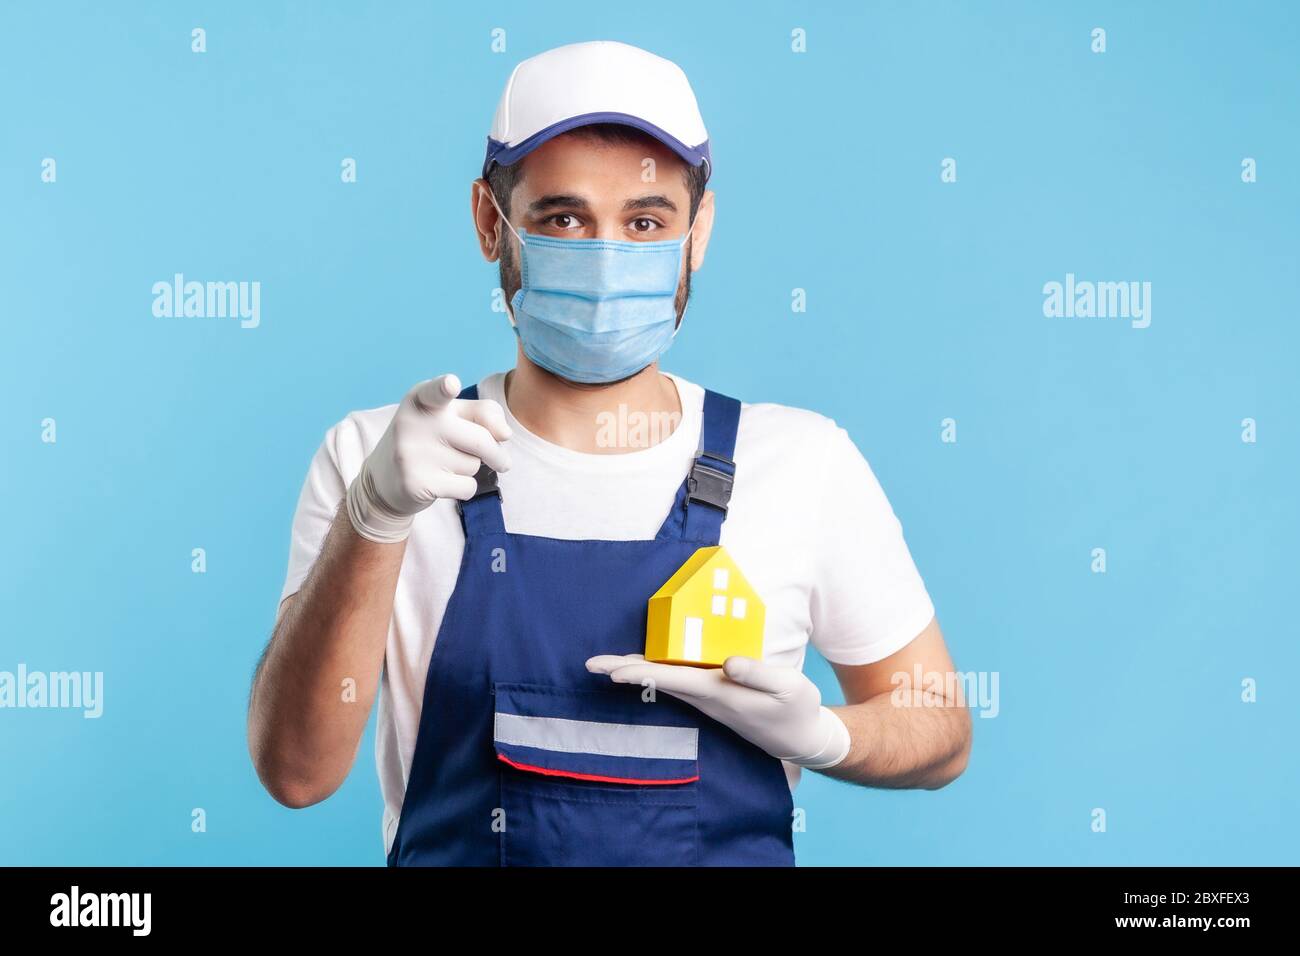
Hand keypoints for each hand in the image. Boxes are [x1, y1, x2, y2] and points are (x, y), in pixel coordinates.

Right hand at [346, 374, 512, 542]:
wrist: (385, 480)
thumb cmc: (429, 440)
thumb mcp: (451, 416)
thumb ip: (484, 414)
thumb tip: (505, 434)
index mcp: (422, 398)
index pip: (437, 392)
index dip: (445, 387)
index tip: (451, 383)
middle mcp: (414, 422)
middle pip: (481, 439)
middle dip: (496, 454)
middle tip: (499, 461)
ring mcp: (412, 454)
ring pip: (474, 465)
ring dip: (470, 468)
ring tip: (444, 464)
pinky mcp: (417, 483)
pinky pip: (467, 487)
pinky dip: (464, 488)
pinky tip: (442, 483)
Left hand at [585, 654, 850, 769]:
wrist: (802, 737)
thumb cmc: (796, 709)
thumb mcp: (788, 687)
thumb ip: (758, 673)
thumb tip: (727, 662)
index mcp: (719, 693)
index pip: (671, 680)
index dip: (640, 673)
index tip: (611, 673)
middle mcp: (706, 698)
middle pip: (657, 681)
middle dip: (624, 671)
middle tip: (589, 664)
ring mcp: (708, 700)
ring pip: (663, 682)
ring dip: (635, 671)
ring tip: (606, 663)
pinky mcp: (713, 698)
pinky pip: (675, 683)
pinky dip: (655, 673)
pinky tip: (644, 667)